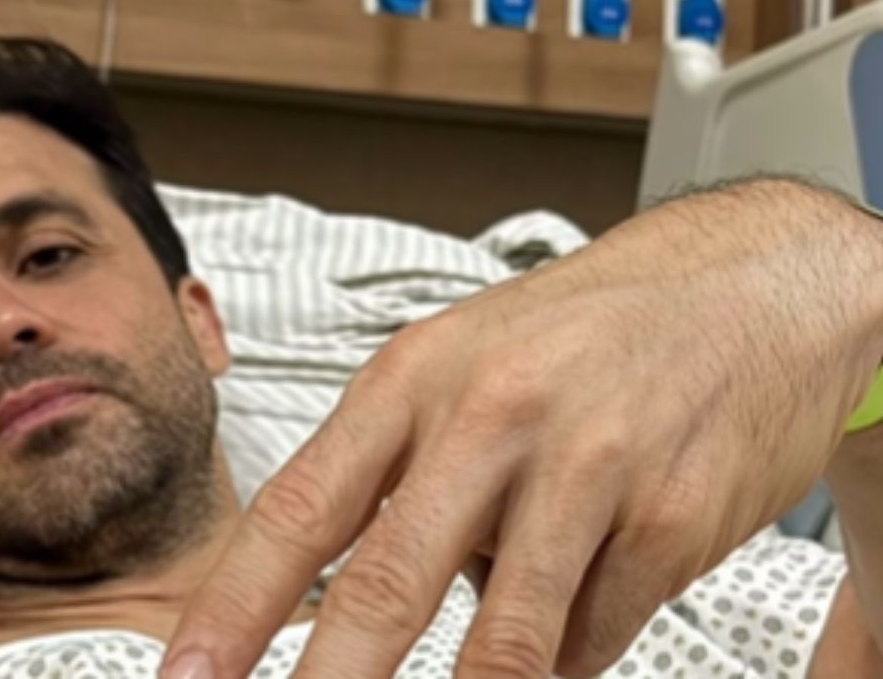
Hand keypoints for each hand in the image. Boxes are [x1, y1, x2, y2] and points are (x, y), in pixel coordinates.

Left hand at [162, 179, 882, 677]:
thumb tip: (369, 607)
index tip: (189, 675)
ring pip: (503, 644)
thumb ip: (404, 474)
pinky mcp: (668, 521)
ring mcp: (583, 470)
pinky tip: (574, 603)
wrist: (740, 289)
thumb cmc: (583, 332)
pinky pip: (591, 637)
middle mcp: (490, 419)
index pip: (300, 510)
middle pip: (385, 586)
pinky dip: (565, 653)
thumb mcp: (464, 364)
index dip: (233, 608)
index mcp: (415, 378)